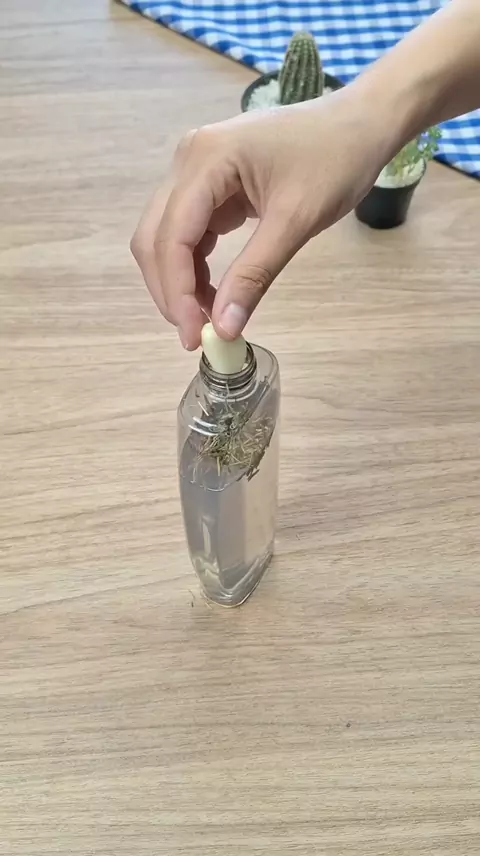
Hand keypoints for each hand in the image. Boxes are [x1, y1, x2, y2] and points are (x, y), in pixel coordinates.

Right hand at [131, 84, 395, 349]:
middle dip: (170, 290)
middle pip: (155, 237)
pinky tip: (213, 294)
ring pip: (165, 237)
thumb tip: (224, 329)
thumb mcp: (296, 221)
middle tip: (196, 336)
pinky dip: (194, 267)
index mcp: (206, 159)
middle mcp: (188, 160)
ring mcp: (196, 170)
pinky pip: (187, 231)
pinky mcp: (209, 184)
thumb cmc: (335, 161)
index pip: (172, 236)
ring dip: (179, 281)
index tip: (195, 338)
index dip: (176, 292)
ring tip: (206, 320)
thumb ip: (255, 274)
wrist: (359, 125)